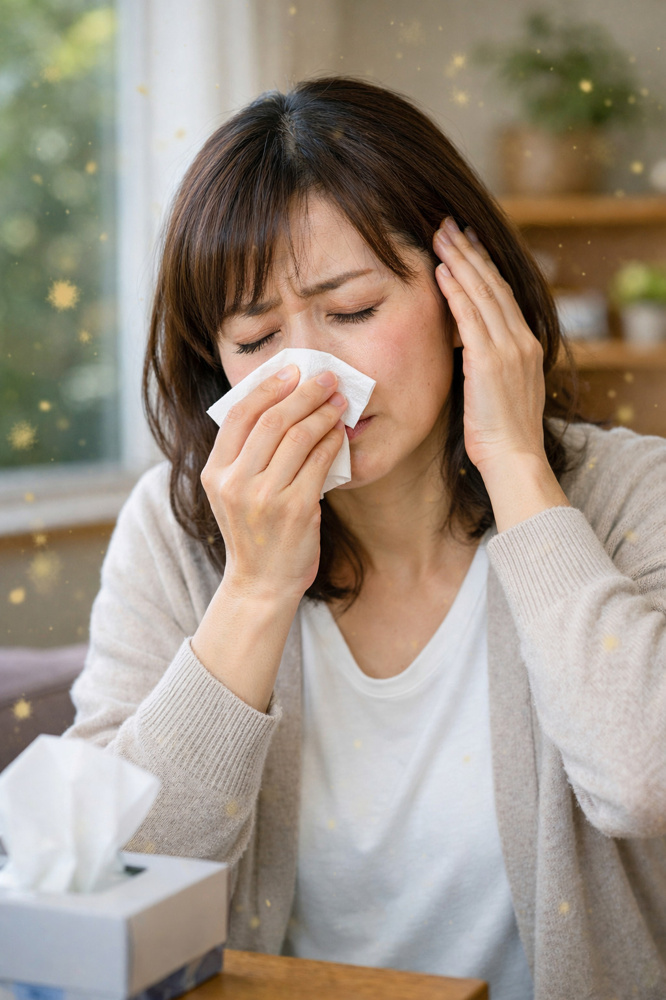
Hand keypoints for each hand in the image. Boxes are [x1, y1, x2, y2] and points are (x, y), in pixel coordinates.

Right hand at [200, 366, 346, 598]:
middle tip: (326, 378)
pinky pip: (319, 463)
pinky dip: (332, 442)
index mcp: (215, 474)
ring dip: (323, 413)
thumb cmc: (253, 534)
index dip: (268, 387)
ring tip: (338, 402)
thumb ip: (245, 456)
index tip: (292, 371)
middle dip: (303, 393)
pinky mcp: (296, 510)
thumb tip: (281, 404)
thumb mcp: (232, 494)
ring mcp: (265, 497)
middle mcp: (236, 483)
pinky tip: (340, 433)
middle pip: (272, 420)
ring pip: (298, 437)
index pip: (239, 415)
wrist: (261, 584)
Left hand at [433, 217, 546, 478]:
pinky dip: (455, 290)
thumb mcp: (499, 391)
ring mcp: (509, 349)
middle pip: (493, 284)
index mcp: (526, 346)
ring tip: (440, 235)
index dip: (483, 266)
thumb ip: (488, 364)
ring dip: (460, 261)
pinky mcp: (490, 361)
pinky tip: (441, 270)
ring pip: (482, 293)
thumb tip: (467, 350)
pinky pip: (470, 317)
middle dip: (470, 252)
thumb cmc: (502, 435)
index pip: (502, 295)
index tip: (467, 242)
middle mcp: (522, 340)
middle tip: (449, 224)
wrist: (515, 459)